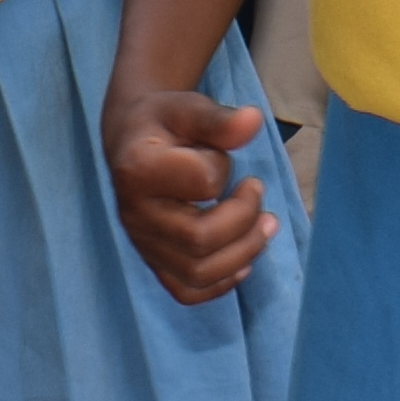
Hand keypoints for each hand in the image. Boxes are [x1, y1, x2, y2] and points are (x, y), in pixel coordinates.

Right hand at [105, 85, 280, 302]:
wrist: (132, 143)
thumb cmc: (163, 123)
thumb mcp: (188, 109)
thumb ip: (220, 120)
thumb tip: (254, 120)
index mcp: (139, 169)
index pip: (202, 183)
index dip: (225, 169)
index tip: (226, 157)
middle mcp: (135, 214)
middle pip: (199, 240)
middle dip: (245, 220)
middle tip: (258, 192)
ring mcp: (142, 244)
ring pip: (197, 273)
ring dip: (244, 253)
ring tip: (266, 227)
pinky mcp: (152, 262)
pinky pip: (186, 291)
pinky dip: (221, 283)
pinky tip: (243, 261)